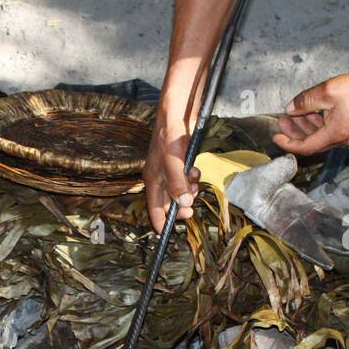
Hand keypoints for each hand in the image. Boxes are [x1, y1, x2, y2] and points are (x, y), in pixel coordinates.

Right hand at [143, 116, 201, 231]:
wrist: (176, 114)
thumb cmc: (170, 136)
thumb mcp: (174, 163)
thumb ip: (178, 184)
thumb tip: (183, 205)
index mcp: (153, 180)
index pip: (154, 209)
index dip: (160, 222)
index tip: (167, 233)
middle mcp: (159, 178)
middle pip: (169, 202)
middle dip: (181, 205)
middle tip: (192, 208)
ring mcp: (169, 171)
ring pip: (180, 191)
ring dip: (189, 191)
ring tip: (194, 181)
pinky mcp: (179, 163)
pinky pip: (186, 179)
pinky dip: (192, 178)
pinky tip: (195, 169)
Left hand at [273, 69, 348, 155]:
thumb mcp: (327, 92)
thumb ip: (305, 101)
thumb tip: (290, 108)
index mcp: (333, 135)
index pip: (304, 147)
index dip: (287, 143)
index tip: (275, 136)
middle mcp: (340, 138)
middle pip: (310, 142)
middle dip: (294, 132)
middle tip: (283, 119)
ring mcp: (346, 132)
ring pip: (319, 135)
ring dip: (305, 125)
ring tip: (294, 112)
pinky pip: (328, 128)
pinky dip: (317, 122)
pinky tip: (311, 110)